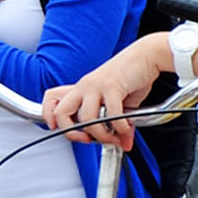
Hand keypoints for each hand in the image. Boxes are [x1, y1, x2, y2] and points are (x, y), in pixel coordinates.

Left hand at [41, 35, 167, 148]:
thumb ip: (118, 123)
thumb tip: (124, 143)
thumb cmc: (132, 74)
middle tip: (88, 140)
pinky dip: (119, 127)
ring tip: (113, 138)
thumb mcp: (120, 101)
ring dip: (101, 135)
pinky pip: (111, 114)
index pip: (51, 99)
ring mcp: (96, 86)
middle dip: (71, 133)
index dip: (50, 117)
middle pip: (61, 113)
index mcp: (81, 88)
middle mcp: (84, 86)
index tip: (61, 130)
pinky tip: (126, 128)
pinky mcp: (112, 86)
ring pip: (86, 119)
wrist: (148, 54)